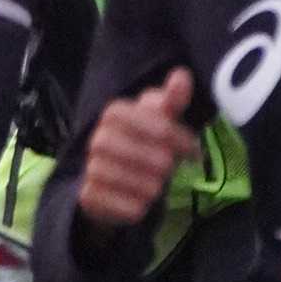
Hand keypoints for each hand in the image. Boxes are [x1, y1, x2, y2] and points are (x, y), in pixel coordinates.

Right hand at [78, 69, 199, 229]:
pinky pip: (112, 202)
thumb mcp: (162, 120)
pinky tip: (143, 202)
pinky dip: (134, 206)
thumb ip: (172, 100)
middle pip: (130, 148)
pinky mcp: (88, 196)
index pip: (144, 119)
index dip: (171, 133)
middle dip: (158, 160)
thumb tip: (182, 76)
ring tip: (158, 184)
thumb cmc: (146, 142)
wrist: (120, 181)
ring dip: (148, 184)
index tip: (192, 147)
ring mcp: (90, 168)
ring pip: (120, 176)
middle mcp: (96, 139)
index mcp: (114, 114)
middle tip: (170, 167)